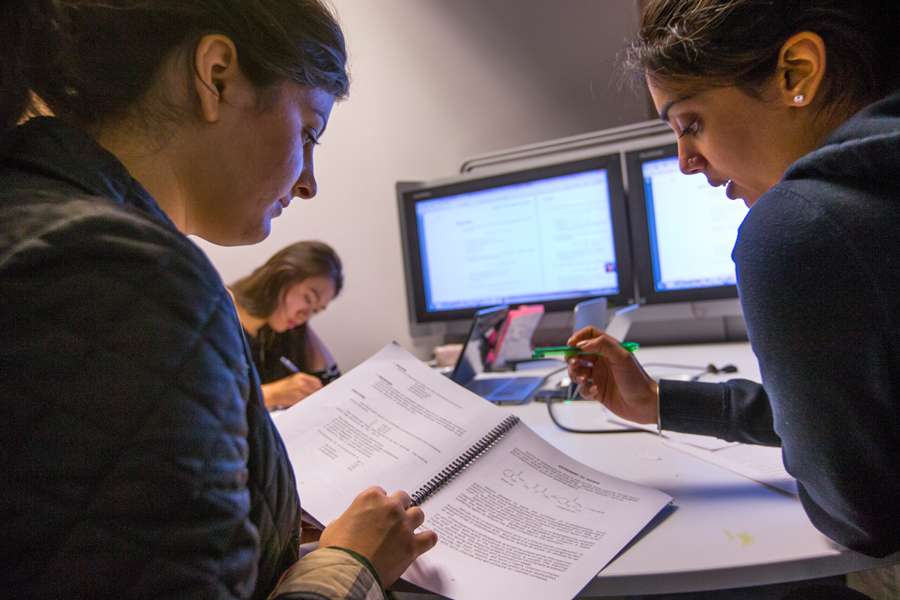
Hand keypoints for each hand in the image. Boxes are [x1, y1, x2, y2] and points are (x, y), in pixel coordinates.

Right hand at [261, 373, 321, 408]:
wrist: (272, 393)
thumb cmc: (283, 388)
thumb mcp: (294, 381)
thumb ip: (305, 383)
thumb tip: (317, 389)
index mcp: (301, 376)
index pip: (317, 382)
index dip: (319, 388)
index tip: (320, 392)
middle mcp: (302, 381)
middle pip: (316, 389)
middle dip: (317, 394)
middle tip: (317, 399)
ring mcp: (300, 389)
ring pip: (312, 396)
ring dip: (312, 399)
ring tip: (308, 402)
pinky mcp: (298, 397)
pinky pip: (307, 401)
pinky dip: (307, 403)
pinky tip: (304, 403)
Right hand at [318, 487, 437, 586]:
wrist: (346, 572)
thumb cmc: (338, 551)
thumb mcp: (334, 527)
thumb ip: (347, 519)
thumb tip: (349, 524)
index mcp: (370, 499)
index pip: (381, 493)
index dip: (380, 504)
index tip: (378, 512)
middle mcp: (389, 508)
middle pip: (403, 498)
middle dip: (398, 508)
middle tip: (393, 520)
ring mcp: (403, 526)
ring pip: (418, 514)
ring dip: (413, 521)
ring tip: (407, 530)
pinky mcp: (412, 546)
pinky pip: (430, 537)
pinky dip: (427, 539)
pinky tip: (423, 542)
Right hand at [566, 327, 658, 423]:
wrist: (645, 404)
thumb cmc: (638, 380)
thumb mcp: (622, 357)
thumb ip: (602, 345)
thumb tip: (583, 343)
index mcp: (608, 349)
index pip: (589, 336)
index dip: (578, 338)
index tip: (570, 345)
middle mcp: (602, 361)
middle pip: (578, 354)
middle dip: (572, 358)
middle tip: (574, 364)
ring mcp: (599, 376)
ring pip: (577, 371)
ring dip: (576, 375)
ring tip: (585, 380)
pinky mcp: (597, 391)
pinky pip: (582, 388)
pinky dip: (585, 390)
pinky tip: (595, 391)